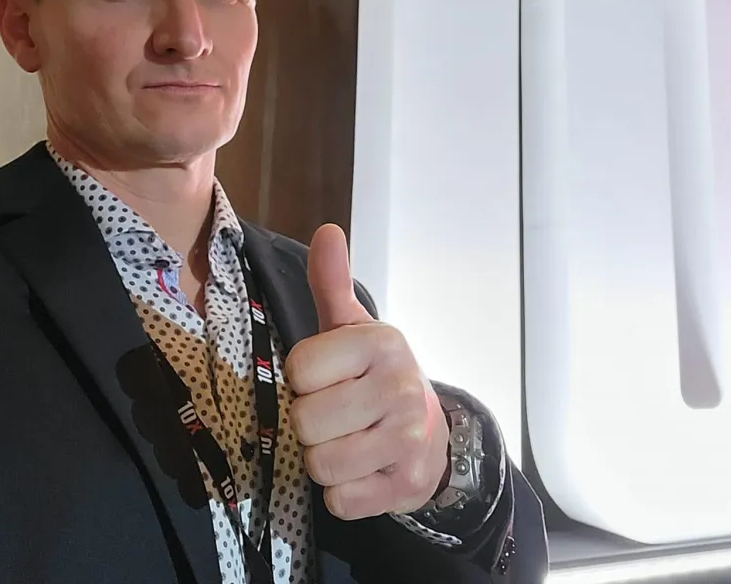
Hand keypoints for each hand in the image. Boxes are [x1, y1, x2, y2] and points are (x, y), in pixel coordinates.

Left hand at [285, 224, 448, 520]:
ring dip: (324, 461)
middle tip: (337, 416)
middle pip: (306, 423)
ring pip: (320, 465)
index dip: (303, 380)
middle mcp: (400, 387)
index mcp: (381, 343)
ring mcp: (408, 440)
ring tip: (348, 442)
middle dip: (311, 426)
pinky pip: (340, 501)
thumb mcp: (352, 329)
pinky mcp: (406, 485)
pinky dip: (343, 493)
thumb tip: (327, 230)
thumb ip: (332, 283)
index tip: (328, 379)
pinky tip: (363, 471)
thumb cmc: (375, 377)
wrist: (432, 435)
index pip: (299, 371)